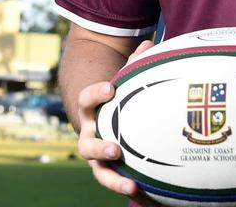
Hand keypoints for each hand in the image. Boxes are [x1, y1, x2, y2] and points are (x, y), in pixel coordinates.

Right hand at [76, 39, 157, 204]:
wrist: (105, 121)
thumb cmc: (118, 99)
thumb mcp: (124, 81)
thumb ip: (134, 64)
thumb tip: (149, 44)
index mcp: (92, 112)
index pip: (86, 101)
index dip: (95, 95)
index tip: (110, 89)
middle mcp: (90, 137)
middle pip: (87, 146)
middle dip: (100, 149)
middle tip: (116, 149)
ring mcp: (99, 159)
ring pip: (100, 173)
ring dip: (113, 180)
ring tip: (131, 186)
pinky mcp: (111, 173)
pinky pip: (118, 183)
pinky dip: (129, 189)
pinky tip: (148, 196)